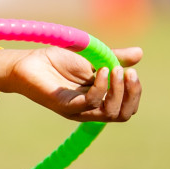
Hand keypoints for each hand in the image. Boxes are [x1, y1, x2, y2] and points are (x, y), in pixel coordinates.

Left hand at [0, 45, 142, 122]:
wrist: (28, 61)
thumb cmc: (57, 61)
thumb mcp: (92, 57)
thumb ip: (115, 58)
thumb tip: (140, 54)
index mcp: (99, 100)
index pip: (126, 108)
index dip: (135, 93)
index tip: (133, 71)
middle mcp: (91, 109)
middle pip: (123, 114)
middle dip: (132, 94)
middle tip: (129, 73)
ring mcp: (78, 109)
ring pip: (109, 112)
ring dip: (118, 90)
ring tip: (115, 70)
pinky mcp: (65, 105)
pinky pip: (89, 103)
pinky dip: (100, 87)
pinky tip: (101, 72)